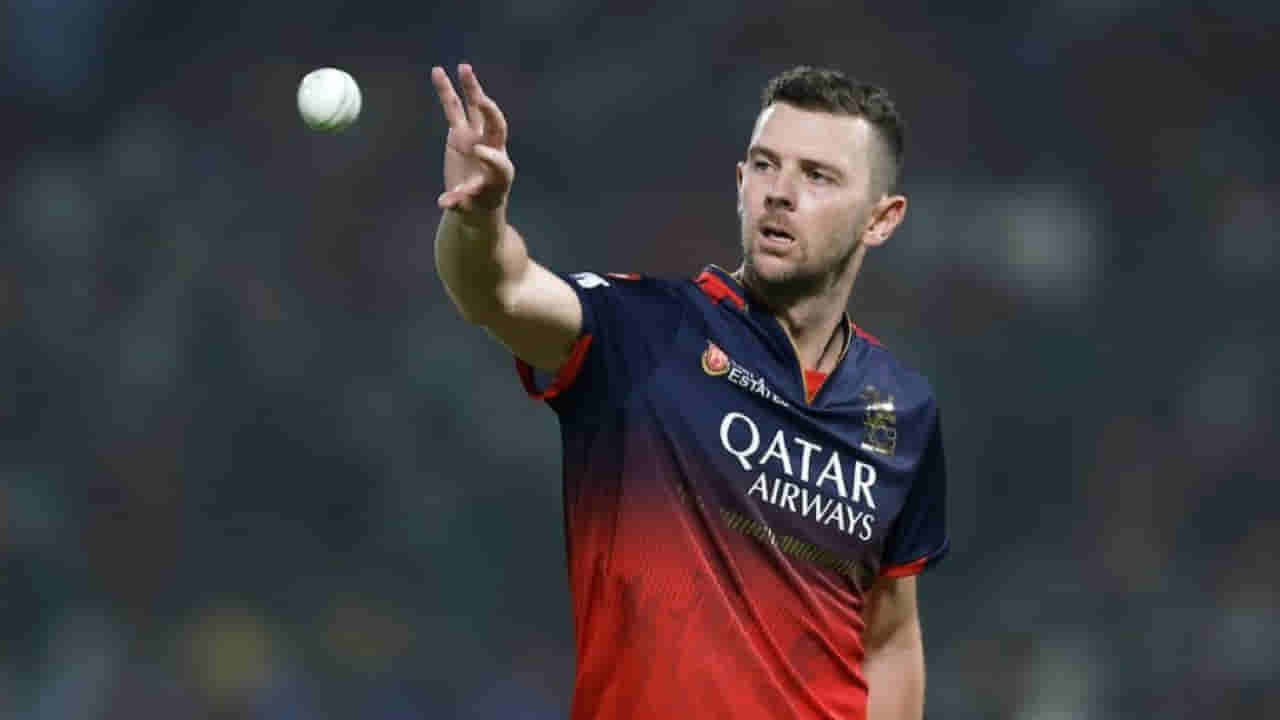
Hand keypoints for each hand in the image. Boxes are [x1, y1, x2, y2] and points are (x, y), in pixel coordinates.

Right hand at [431, 64, 514, 213]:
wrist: (478, 199)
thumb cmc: (478, 204)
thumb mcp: (470, 207)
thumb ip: (459, 203)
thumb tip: (444, 203)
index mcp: (500, 170)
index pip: (498, 160)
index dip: (490, 156)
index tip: (479, 153)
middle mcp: (491, 148)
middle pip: (495, 125)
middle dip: (490, 112)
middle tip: (482, 100)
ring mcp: (475, 136)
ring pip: (475, 109)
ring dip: (471, 89)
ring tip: (464, 68)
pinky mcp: (459, 132)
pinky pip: (453, 108)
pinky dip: (446, 91)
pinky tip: (438, 71)